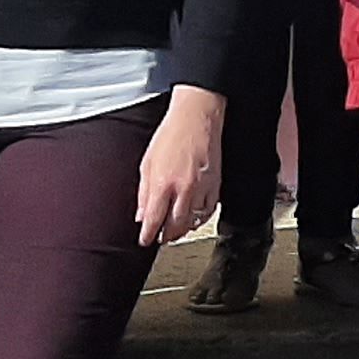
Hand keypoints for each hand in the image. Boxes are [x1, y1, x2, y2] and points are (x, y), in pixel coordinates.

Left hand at [134, 87, 225, 246]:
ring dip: (183, 229)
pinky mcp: (216, 185)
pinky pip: (208, 211)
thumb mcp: (148, 162)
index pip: (154, 219)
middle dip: (167, 236)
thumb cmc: (172, 135)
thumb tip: (142, 215)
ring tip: (176, 230)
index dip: (148, 235)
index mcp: (163, 183)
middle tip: (161, 238)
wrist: (197, 117)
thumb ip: (144, 192)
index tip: (145, 240)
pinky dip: (200, 218)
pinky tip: (194, 218)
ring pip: (194, 221)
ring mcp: (202, 188)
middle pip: (175, 226)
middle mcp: (184, 189)